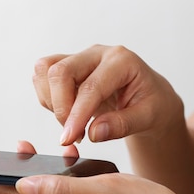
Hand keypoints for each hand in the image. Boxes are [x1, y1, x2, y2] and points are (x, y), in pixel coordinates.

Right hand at [33, 44, 183, 145]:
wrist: (148, 98)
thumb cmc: (151, 104)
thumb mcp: (148, 118)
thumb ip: (122, 125)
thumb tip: (94, 133)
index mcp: (121, 61)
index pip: (90, 87)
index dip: (76, 115)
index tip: (69, 138)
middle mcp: (96, 54)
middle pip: (60, 71)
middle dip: (60, 107)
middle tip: (73, 134)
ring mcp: (79, 58)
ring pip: (45, 70)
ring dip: (51, 101)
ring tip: (72, 121)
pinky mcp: (66, 67)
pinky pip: (42, 78)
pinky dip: (48, 100)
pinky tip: (68, 113)